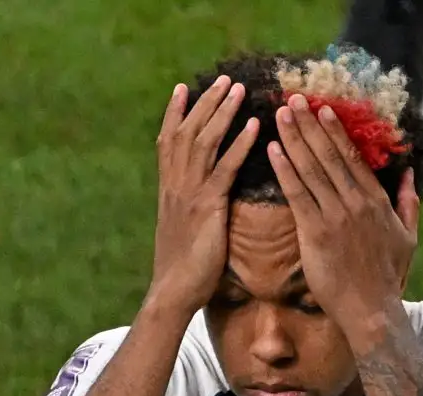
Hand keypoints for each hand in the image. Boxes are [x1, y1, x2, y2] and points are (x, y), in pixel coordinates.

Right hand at [147, 78, 258, 316]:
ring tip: (238, 89)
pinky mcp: (207, 207)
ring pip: (203, 143)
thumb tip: (198, 198)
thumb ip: (189, 207)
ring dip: (222, 113)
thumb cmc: (180, 268)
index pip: (167, 142)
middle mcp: (174, 186)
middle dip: (204, 103)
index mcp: (168, 190)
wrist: (172, 291)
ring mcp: (189, 194)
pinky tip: (254, 127)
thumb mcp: (181, 229)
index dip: (175, 114)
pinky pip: (225, 168)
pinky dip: (239, 145)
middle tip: (221, 78)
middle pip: (186, 132)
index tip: (183, 88)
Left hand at [267, 94, 419, 343]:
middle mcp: (356, 202)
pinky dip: (284, 170)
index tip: (321, 108)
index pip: (352, 157)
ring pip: (311, 169)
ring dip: (294, 139)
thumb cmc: (387, 278)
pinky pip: (297, 195)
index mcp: (376, 200)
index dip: (335, 131)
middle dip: (309, 125)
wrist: (371, 311)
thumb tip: (410, 174)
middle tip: (293, 98)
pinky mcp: (316, 233)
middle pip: (328, 155)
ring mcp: (335, 216)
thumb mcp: (408, 236)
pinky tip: (272, 151)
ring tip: (280, 115)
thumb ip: (408, 202)